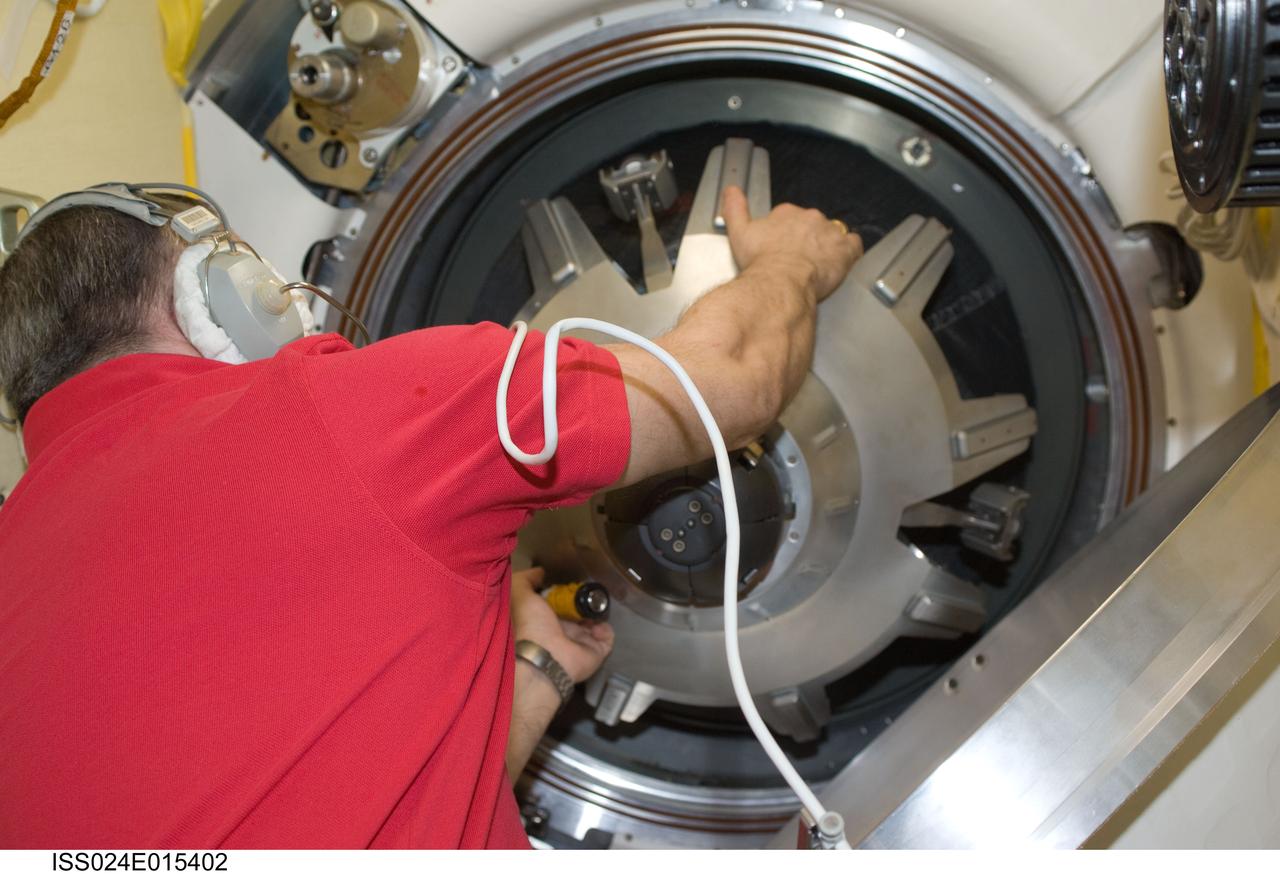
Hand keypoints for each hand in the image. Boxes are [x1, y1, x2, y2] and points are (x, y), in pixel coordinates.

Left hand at [511, 567, 613, 682]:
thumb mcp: (520, 596)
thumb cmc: (532, 625)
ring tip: (596, 603)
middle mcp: (562, 631)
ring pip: (594, 623)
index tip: (567, 582)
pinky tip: (598, 622)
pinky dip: (606, 629)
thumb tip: (540, 572)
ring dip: (596, 612)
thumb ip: (526, 580)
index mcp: (543, 620)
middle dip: (583, 600)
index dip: (562, 592)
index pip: (556, 603)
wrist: (548, 657)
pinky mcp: (596, 651)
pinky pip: (607, 637)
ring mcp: (580, 643)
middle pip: (577, 612)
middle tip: (587, 590)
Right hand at [721, 186, 862, 300]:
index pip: (790, 217)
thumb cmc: (761, 263)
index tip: (782, 245)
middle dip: (808, 239)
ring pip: (833, 234)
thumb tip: (731, 190)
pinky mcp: (845, 250)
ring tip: (819, 263)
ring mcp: (829, 233)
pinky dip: (850, 252)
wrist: (780, 284)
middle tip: (799, 259)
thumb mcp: (739, 233)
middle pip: (812, 225)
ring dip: (828, 246)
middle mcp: (810, 217)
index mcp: (786, 213)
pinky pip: (854, 245)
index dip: (787, 233)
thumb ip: (735, 208)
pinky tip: (841, 261)